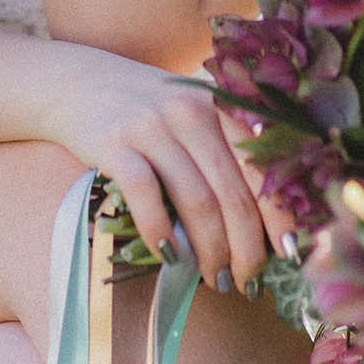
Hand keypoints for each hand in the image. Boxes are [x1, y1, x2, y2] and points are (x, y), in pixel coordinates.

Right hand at [51, 44, 270, 293]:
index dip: (279, 217)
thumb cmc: (147, 109)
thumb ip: (224, 151)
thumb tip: (262, 226)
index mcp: (220, 104)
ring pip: (196, 202)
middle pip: (232, 194)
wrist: (75, 80)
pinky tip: (170, 257)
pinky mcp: (114, 143)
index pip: (262, 169)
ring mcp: (151, 126)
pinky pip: (146, 197)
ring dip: (210, 252)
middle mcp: (191, 111)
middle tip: (248, 283)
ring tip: (216, 280)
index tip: (288, 255)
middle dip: (246, 249)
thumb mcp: (192, 112)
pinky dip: (161, 233)